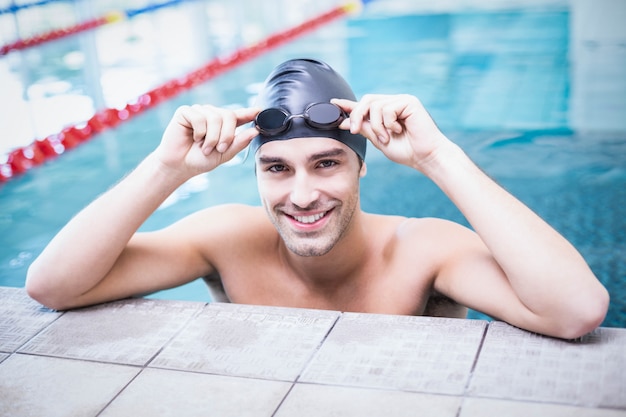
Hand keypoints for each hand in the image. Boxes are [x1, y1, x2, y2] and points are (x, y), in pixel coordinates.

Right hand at [155, 104, 259, 178]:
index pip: (239, 115)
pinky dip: (199, 132)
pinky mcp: (185, 112)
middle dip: (227, 135)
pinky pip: (199, 117)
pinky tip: (194, 138)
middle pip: (229, 115)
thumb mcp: (224, 154)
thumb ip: (239, 143)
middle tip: (219, 149)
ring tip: (204, 147)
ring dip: (212, 137)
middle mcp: (212, 115)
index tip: (259, 111)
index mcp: (223, 125)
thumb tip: (254, 131)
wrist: (179, 166)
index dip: (249, 112)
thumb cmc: (201, 160)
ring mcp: (199, 112)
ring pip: (215, 117)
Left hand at [332, 94, 449, 171]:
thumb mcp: (379, 140)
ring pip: (375, 106)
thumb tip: (344, 122)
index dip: (349, 104)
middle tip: (352, 130)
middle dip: (356, 115)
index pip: (365, 105)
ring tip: (386, 138)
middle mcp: (394, 103)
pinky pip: (387, 108)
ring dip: (376, 126)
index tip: (333, 103)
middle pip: (366, 101)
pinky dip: (387, 123)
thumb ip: (364, 129)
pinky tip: (398, 130)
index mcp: (386, 112)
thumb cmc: (406, 151)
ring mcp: (402, 101)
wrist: (425, 157)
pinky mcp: (409, 102)